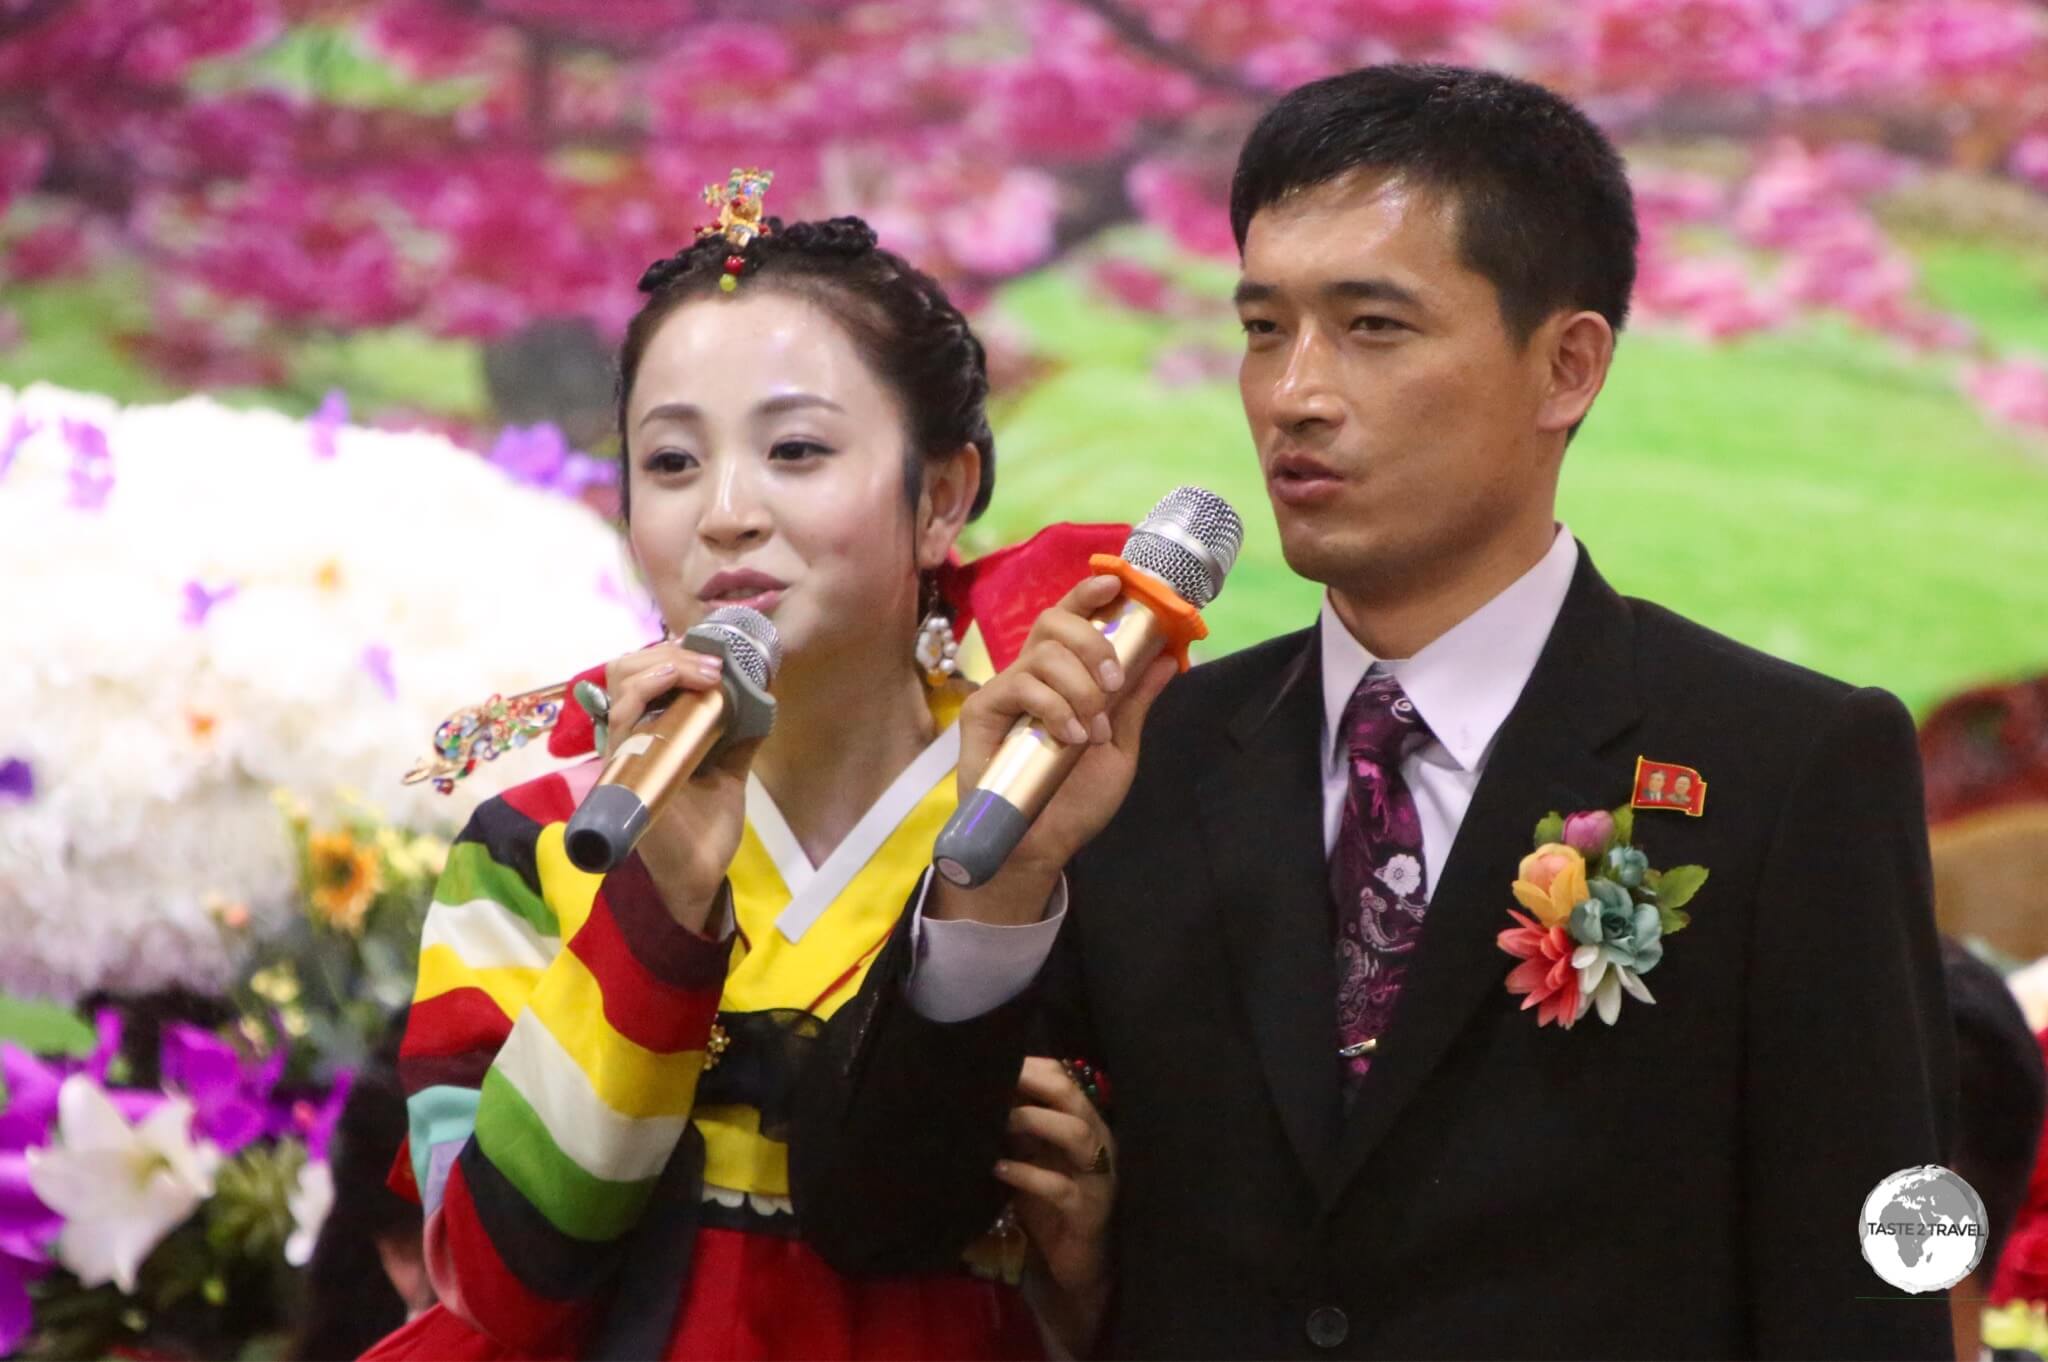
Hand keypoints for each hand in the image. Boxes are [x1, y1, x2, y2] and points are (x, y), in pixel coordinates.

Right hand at [601, 641, 759, 933]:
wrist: (700, 875)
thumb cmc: (705, 829)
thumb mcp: (729, 772)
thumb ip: (739, 738)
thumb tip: (763, 700)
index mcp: (652, 732)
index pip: (643, 674)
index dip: (671, 653)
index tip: (712, 654)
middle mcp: (632, 735)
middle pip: (626, 668)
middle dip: (669, 653)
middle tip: (713, 664)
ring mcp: (626, 749)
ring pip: (621, 682)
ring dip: (663, 664)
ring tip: (705, 673)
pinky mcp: (625, 768)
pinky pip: (622, 717)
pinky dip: (646, 689)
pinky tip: (674, 684)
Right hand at [935, 575, 1176, 923]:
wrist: (1041, 846)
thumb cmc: (1075, 800)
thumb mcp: (1120, 746)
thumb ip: (1137, 701)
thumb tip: (1169, 657)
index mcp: (1063, 677)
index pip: (1070, 619)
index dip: (1089, 594)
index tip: (1116, 582)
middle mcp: (1031, 676)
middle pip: (1052, 622)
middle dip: (1093, 642)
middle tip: (1114, 682)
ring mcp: (1005, 692)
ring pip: (1042, 654)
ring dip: (1080, 687)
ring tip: (1094, 730)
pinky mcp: (982, 713)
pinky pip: (1021, 686)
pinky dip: (1054, 708)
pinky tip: (1070, 738)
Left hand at [996, 1057, 1115, 1350]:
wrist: (1076, 1261)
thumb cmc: (1051, 1202)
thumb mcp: (1033, 1157)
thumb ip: (1017, 1127)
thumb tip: (979, 1092)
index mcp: (1083, 1123)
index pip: (1063, 1078)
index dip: (1031, 1066)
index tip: (993, 1059)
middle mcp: (1096, 1141)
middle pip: (1072, 1095)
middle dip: (1034, 1081)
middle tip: (995, 1078)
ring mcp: (1097, 1175)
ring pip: (1076, 1133)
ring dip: (1035, 1120)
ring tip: (1000, 1119)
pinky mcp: (1087, 1211)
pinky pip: (1060, 1187)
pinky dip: (1028, 1175)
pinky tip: (1000, 1169)